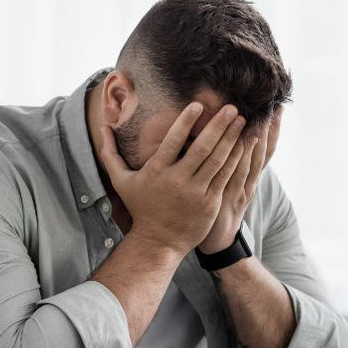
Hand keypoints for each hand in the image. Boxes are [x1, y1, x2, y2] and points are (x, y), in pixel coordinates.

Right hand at [99, 102, 246, 255]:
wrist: (159, 242)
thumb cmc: (141, 208)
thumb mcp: (121, 181)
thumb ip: (110, 153)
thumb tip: (102, 127)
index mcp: (157, 171)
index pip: (173, 141)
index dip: (185, 122)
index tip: (197, 104)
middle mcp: (178, 180)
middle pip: (201, 148)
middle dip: (218, 126)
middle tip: (231, 107)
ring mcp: (196, 192)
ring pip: (217, 161)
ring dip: (231, 139)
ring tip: (242, 121)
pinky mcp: (210, 202)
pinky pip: (225, 176)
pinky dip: (235, 159)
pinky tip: (244, 144)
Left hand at [197, 106, 281, 253]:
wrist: (217, 243)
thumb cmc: (217, 212)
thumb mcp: (228, 188)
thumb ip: (230, 167)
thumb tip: (231, 144)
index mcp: (250, 179)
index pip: (265, 151)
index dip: (272, 131)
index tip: (276, 109)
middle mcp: (249, 183)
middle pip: (263, 152)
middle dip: (268, 129)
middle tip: (273, 106)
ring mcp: (240, 190)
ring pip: (252, 160)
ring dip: (257, 138)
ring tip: (260, 116)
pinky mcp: (228, 197)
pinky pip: (236, 173)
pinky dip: (241, 157)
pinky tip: (243, 141)